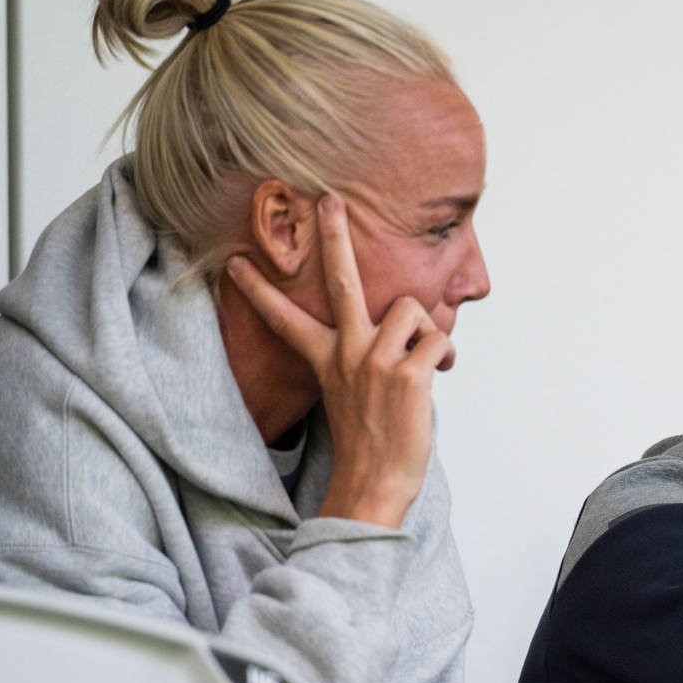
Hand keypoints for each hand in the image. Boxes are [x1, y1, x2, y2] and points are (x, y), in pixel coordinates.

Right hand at [225, 194, 452, 529]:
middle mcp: (348, 352)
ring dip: (424, 332)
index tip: (236, 263)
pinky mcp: (407, 373)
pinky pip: (439, 339)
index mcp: (327, 358)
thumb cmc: (370, 440)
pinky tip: (439, 376)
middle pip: (342, 281)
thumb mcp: (352, 391)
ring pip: (411, 308)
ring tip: (421, 361)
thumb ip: (365, 356)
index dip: (259, 290)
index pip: (285, 317)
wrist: (374, 483)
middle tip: (332, 200)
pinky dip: (446, 356)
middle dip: (335, 236)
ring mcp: (376, 360)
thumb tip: (397, 329)